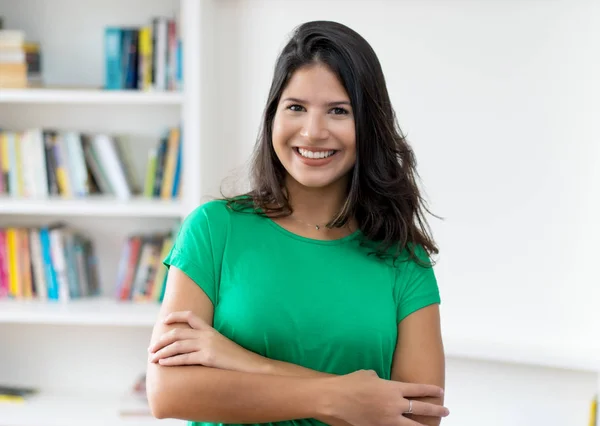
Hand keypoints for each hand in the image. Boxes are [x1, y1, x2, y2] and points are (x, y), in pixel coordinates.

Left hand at [148, 311, 266, 372]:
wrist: (249, 365)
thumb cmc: (235, 358)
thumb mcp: (220, 345)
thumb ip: (207, 342)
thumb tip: (192, 346)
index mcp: (210, 330)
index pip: (190, 316)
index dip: (175, 316)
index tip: (164, 321)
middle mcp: (207, 335)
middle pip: (178, 333)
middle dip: (161, 340)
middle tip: (151, 348)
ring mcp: (207, 345)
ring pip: (178, 346)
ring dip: (162, 352)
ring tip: (153, 357)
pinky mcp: (208, 357)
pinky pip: (184, 358)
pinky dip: (171, 360)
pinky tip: (163, 363)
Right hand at [326, 370, 448, 425]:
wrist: (332, 399)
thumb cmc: (349, 384)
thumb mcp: (369, 375)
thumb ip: (382, 381)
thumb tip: (384, 386)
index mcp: (392, 389)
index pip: (418, 390)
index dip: (431, 391)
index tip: (440, 392)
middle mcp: (393, 405)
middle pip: (421, 409)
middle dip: (436, 410)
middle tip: (445, 410)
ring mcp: (386, 420)